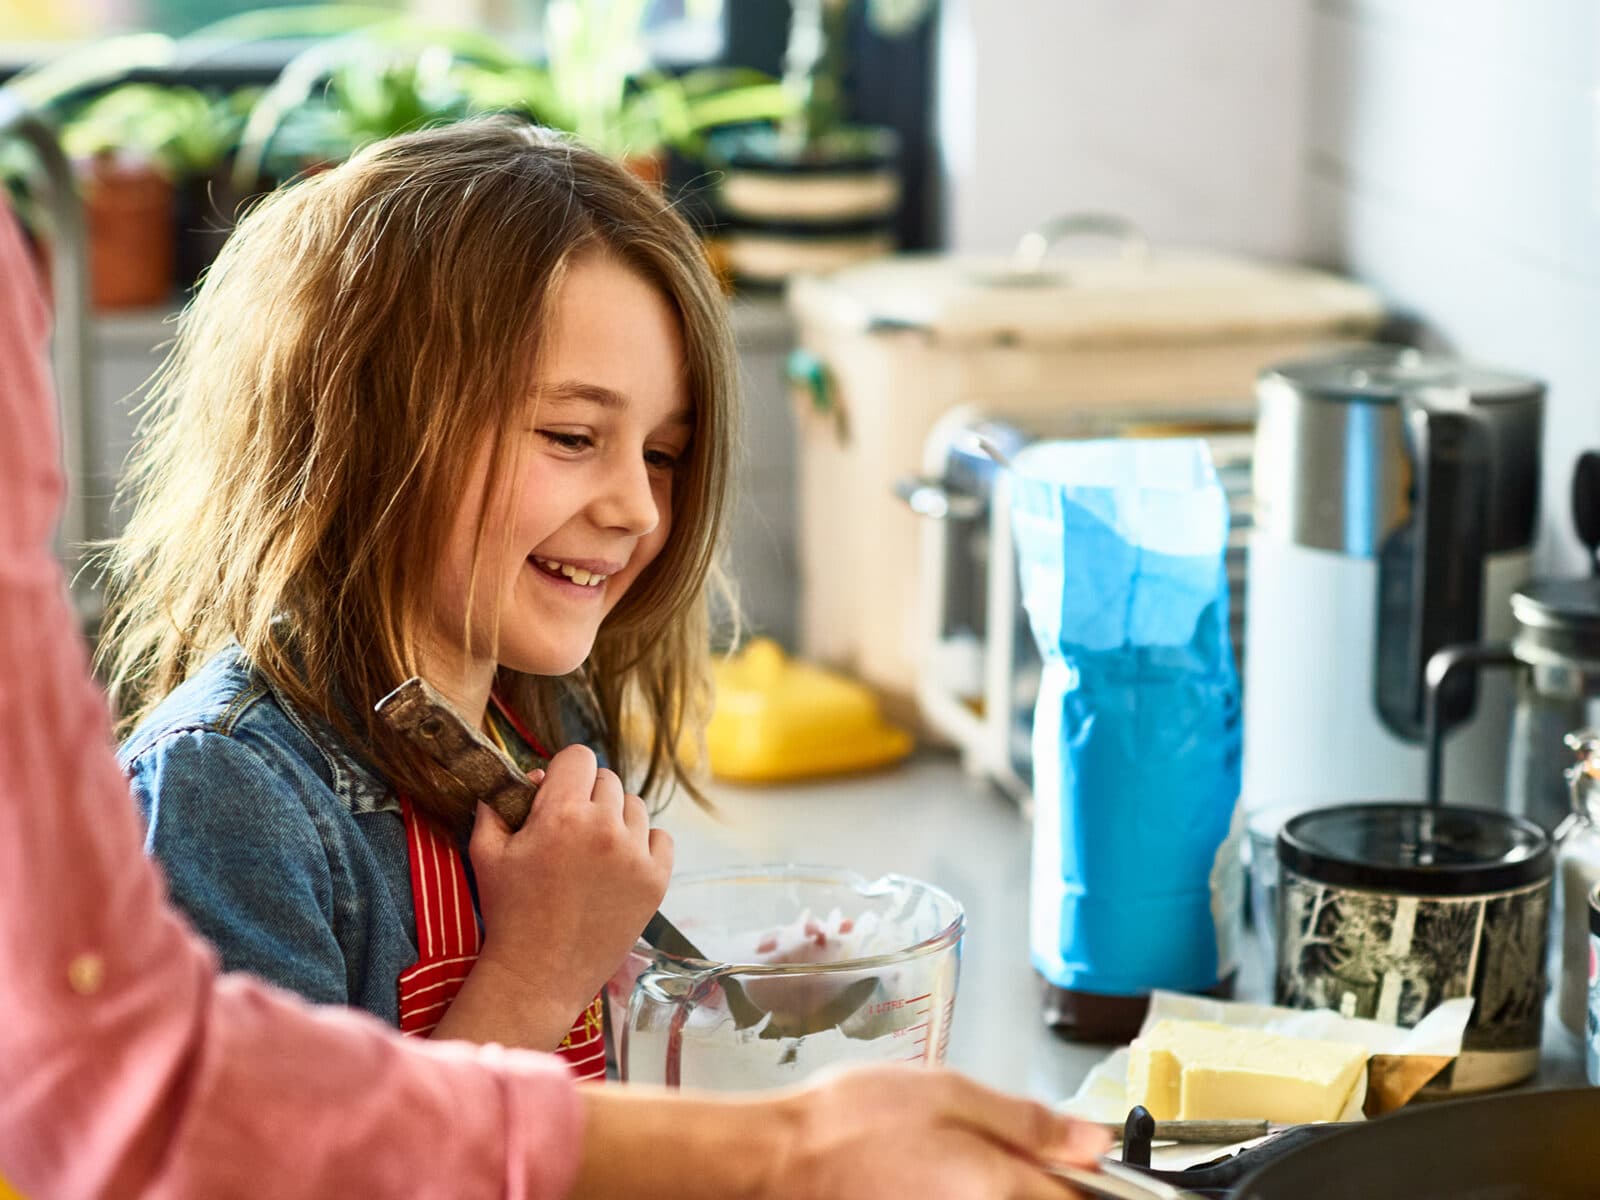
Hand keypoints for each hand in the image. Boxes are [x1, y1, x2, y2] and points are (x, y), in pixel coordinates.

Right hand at [443, 744, 671, 1048]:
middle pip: (607, 780)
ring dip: (615, 818)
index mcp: (562, 814)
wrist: (540, 976)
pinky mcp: (657, 880)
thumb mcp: (486, 853)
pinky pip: (660, 838)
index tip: (555, 792)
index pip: (579, 756)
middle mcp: (605, 828)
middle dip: (587, 796)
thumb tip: (525, 778)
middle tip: (569, 828)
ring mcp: (636, 855)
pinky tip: (619, 864)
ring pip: (635, 806)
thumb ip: (498, 805)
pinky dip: (643, 844)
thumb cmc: (509, 913)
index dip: (564, 771)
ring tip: (593, 850)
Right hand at [570, 1064, 1111, 1199]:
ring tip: (976, 1153)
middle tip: (1040, 1150)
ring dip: (1014, 1181)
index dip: (1100, 1177)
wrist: (787, 1157)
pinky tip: (956, 1172)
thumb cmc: (855, 1120)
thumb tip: (1094, 1139)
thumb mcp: (950, 1091)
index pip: (1085, 1197)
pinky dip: (977, 1190)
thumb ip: (1028, 1119)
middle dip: (1051, 1178)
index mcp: (1003, 1185)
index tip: (1094, 1160)